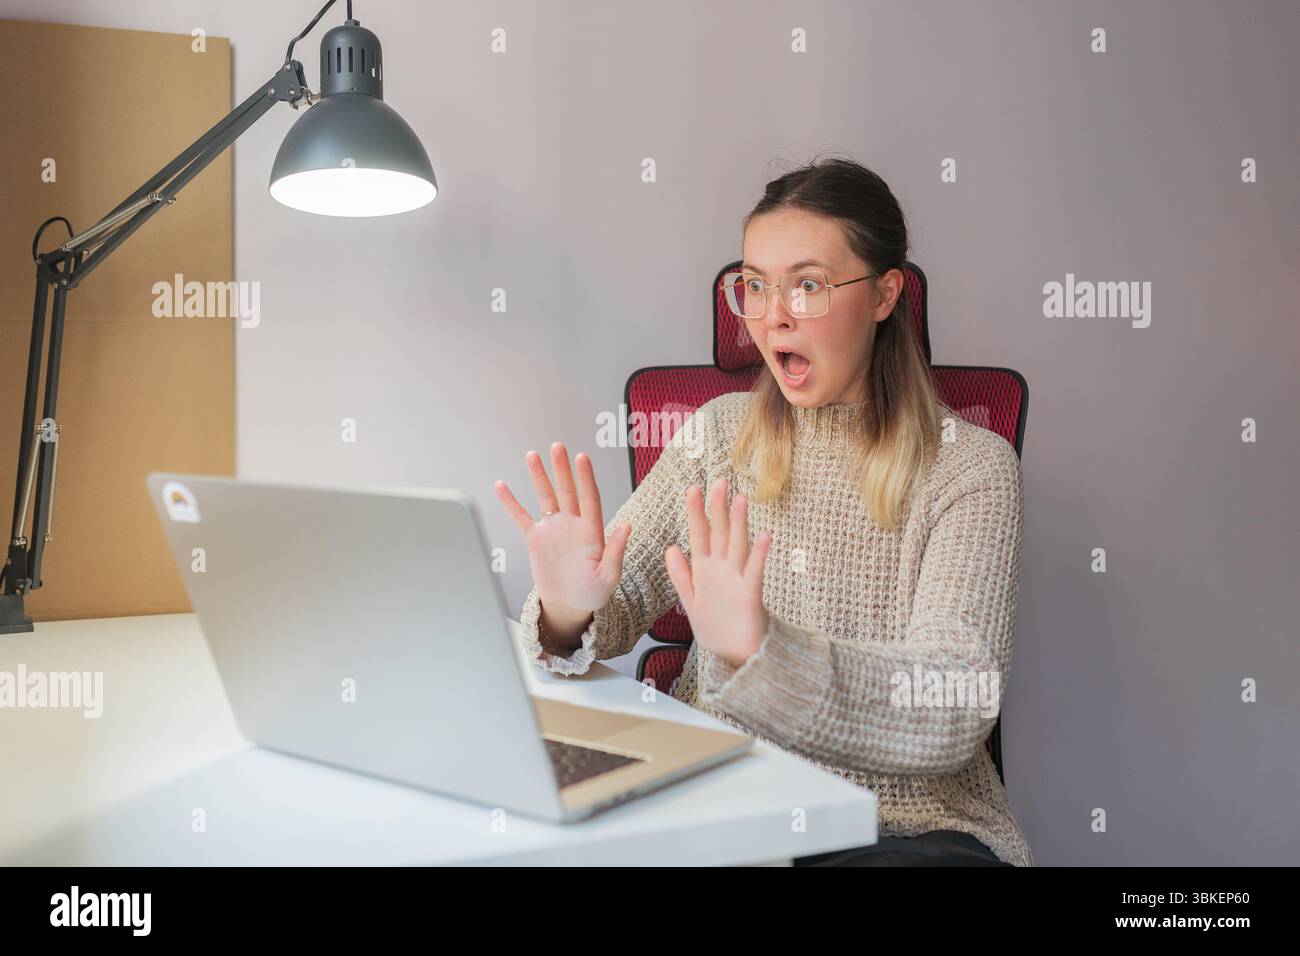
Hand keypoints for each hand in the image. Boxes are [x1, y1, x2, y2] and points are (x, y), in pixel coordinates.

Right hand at [495, 443, 631, 620]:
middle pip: (567, 490)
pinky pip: (521, 517)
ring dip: (539, 477)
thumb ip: (615, 551)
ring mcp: (553, 530)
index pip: (589, 498)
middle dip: (562, 468)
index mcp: (592, 531)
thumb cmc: (592, 593)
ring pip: (545, 497)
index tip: (581, 458)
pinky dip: (511, 502)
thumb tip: (626, 526)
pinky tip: (502, 486)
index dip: (585, 478)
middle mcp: (572, 525)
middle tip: (557, 446)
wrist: (569, 605)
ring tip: (532, 456)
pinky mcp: (536, 540)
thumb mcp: (608, 576)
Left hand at [664, 477, 770, 668]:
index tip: (692, 489)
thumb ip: (680, 575)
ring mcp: (737, 580)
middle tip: (719, 481)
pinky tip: (763, 536)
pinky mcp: (750, 595)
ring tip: (740, 499)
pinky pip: (754, 572)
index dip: (696, 513)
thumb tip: (671, 548)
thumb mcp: (691, 601)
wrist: (736, 656)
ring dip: (739, 523)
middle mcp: (722, 570)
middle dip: (718, 508)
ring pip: (737, 546)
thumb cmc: (716, 629)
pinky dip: (758, 555)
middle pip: (720, 533)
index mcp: (705, 570)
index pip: (700, 535)